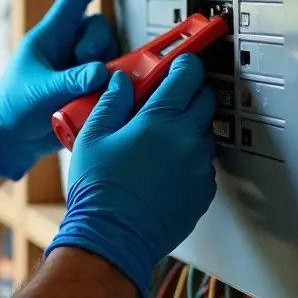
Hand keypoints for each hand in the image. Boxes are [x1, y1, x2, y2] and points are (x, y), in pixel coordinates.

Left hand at [0, 0, 118, 180]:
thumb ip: (70, 81)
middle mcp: (67, 49)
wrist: (13, 140)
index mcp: (49, 38)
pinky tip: (102, 97)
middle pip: (99, 29)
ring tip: (87, 89)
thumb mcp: (40, 90)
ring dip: (107, 68)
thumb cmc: (14, 107)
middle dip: (97, 44)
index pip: (73, 2)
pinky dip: (112, 85)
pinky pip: (112, 78)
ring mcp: (79, 69)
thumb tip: (101, 71)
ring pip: (110, 54)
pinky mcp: (90, 88)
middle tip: (86, 65)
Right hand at [45, 53, 216, 297]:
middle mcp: (187, 141)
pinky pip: (203, 163)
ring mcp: (199, 168)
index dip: (185, 63)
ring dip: (189, 125)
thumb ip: (111, 101)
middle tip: (169, 94)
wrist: (112, 237)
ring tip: (160, 134)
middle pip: (204, 100)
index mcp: (160, 120)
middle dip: (190, 92)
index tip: (181, 60)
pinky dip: (190, 156)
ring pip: (205, 132)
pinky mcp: (202, 192)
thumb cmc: (99, 190)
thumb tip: (122, 82)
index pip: (186, 76)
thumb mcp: (92, 135)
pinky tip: (165, 163)